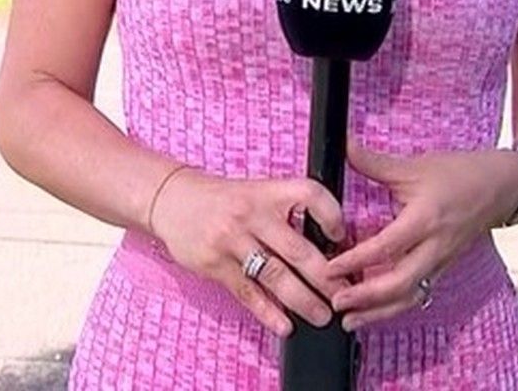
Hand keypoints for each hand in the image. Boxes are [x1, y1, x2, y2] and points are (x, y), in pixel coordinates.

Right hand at [148, 167, 351, 335]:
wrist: (172, 200)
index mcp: (267, 191)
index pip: (309, 194)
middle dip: (326, 277)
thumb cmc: (224, 199)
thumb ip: (288, 212)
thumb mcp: (258, 191)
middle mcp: (251, 214)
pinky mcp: (214, 265)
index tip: (342, 236)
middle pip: (297, 249)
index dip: (331, 214)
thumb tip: (330, 243)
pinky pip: (247, 293)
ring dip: (303, 300)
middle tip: (345, 295)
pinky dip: (267, 312)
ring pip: (274, 276)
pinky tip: (285, 326)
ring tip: (323, 316)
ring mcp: (231, 241)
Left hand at [325, 142, 517, 330]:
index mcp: (426, 219)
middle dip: (366, 298)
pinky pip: (419, 293)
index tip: (330, 268)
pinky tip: (375, 311)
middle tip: (336, 301)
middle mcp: (435, 246)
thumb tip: (344, 146)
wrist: (502, 187)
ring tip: (351, 320)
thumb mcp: (417, 165)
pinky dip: (395, 305)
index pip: (387, 247)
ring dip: (379, 311)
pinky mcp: (444, 268)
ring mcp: (441, 261)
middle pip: (401, 283)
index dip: (356, 260)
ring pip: (411, 296)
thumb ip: (376, 162)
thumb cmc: (462, 174)